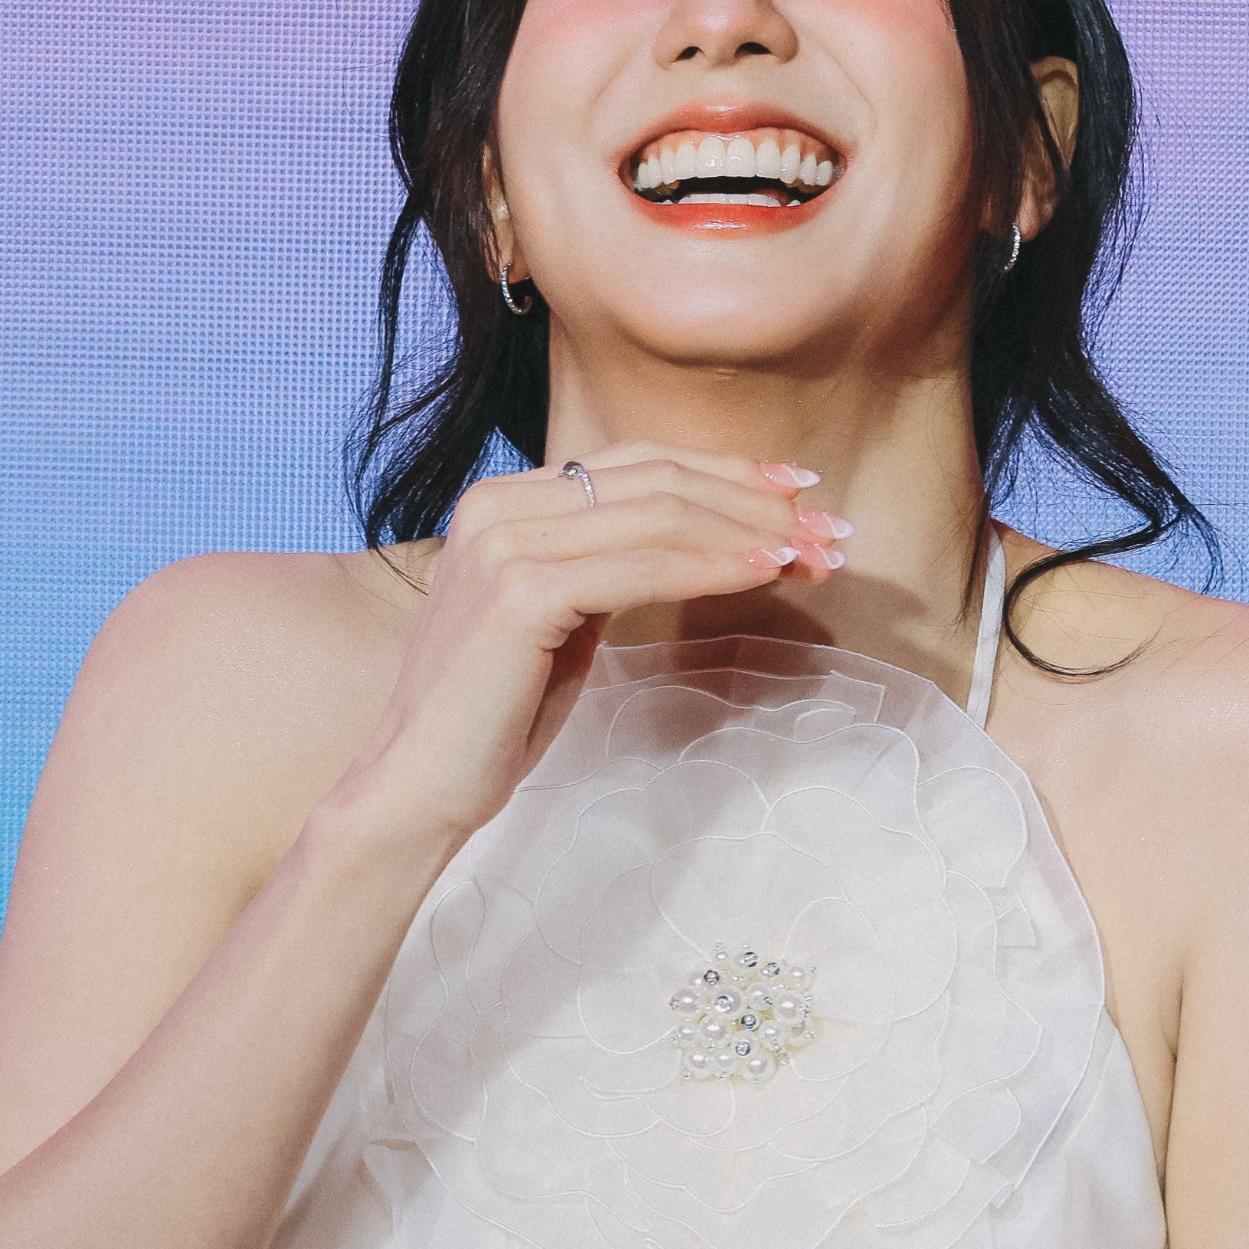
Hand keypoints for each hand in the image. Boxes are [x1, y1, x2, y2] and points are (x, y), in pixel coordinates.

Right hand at [331, 444, 840, 846]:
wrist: (418, 784)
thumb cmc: (496, 716)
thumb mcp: (563, 619)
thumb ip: (611, 565)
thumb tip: (713, 540)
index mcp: (504, 499)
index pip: (637, 463)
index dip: (726, 472)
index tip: (799, 493)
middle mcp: (499, 504)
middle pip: (656, 481)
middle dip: (754, 504)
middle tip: (830, 531)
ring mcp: (505, 543)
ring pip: (658, 516)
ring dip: (751, 533)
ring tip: (817, 554)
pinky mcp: (520, 592)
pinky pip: (642, 567)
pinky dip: (713, 566)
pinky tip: (765, 573)